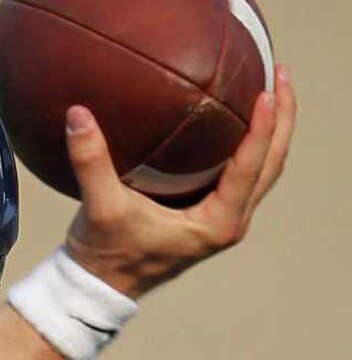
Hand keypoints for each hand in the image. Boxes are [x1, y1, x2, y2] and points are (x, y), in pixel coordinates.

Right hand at [62, 64, 295, 297]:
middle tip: (282, 73)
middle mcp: (229, 222)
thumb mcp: (99, 208)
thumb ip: (91, 161)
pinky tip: (239, 114)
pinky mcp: (212, 214)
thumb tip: (76, 113)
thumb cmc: (105, 255)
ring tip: (274, 86)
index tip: (267, 92)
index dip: (263, 129)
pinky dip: (251, 143)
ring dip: (273, 129)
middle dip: (283, 119)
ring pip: (264, 169)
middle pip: (272, 164)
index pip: (250, 168)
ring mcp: (224, 219)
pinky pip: (245, 173)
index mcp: (215, 224)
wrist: (101, 286)